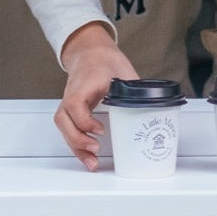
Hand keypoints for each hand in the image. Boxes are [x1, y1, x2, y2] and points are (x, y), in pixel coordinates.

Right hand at [55, 21, 136, 170]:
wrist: (91, 53)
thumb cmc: (105, 61)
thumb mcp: (123, 72)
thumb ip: (135, 91)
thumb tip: (153, 108)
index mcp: (84, 83)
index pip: (75, 103)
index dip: (85, 120)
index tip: (101, 130)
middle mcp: (72, 93)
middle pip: (63, 119)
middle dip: (77, 138)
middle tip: (95, 149)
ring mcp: (69, 102)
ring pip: (63, 127)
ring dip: (76, 146)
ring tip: (92, 163)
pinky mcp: (70, 111)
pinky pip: (68, 129)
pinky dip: (77, 144)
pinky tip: (87, 156)